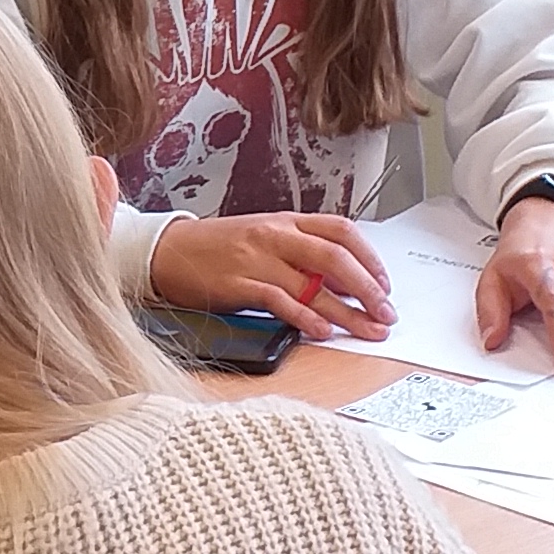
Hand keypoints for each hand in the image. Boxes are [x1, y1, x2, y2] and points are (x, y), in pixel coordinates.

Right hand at [151, 210, 392, 344]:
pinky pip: (279, 301)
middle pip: (335, 258)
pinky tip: (321, 332)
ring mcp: (256, 258)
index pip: (341, 231)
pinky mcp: (238, 284)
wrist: (168, 251)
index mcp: (287, 221)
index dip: (369, 258)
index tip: (385, 284)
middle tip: (385, 313)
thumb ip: (302, 255)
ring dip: (346, 312)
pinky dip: (304, 318)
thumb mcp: (265, 238)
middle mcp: (275, 235)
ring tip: (366, 330)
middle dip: (367, 289)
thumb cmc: (219, 248)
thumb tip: (344, 283)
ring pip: (312, 285)